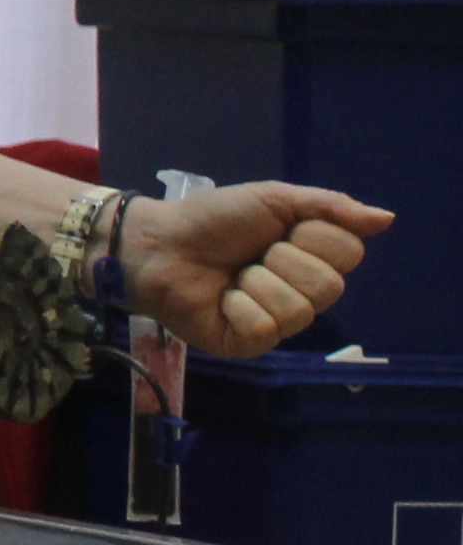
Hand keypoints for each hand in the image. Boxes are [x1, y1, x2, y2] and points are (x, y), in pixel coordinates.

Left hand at [117, 180, 385, 356]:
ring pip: (298, 309)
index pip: (348, 254)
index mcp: (313, 260)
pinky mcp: (248, 344)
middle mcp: (303, 296)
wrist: (158, 242)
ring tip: (233, 275)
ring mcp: (278, 324)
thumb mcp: (273, 200)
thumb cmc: (214, 219)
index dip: (313, 236)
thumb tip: (386, 218)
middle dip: (283, 258)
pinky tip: (221, 299)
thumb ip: (328, 207)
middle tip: (252, 254)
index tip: (280, 229)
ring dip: (257, 281)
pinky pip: (265, 328)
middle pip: (329, 286)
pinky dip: (238, 306)